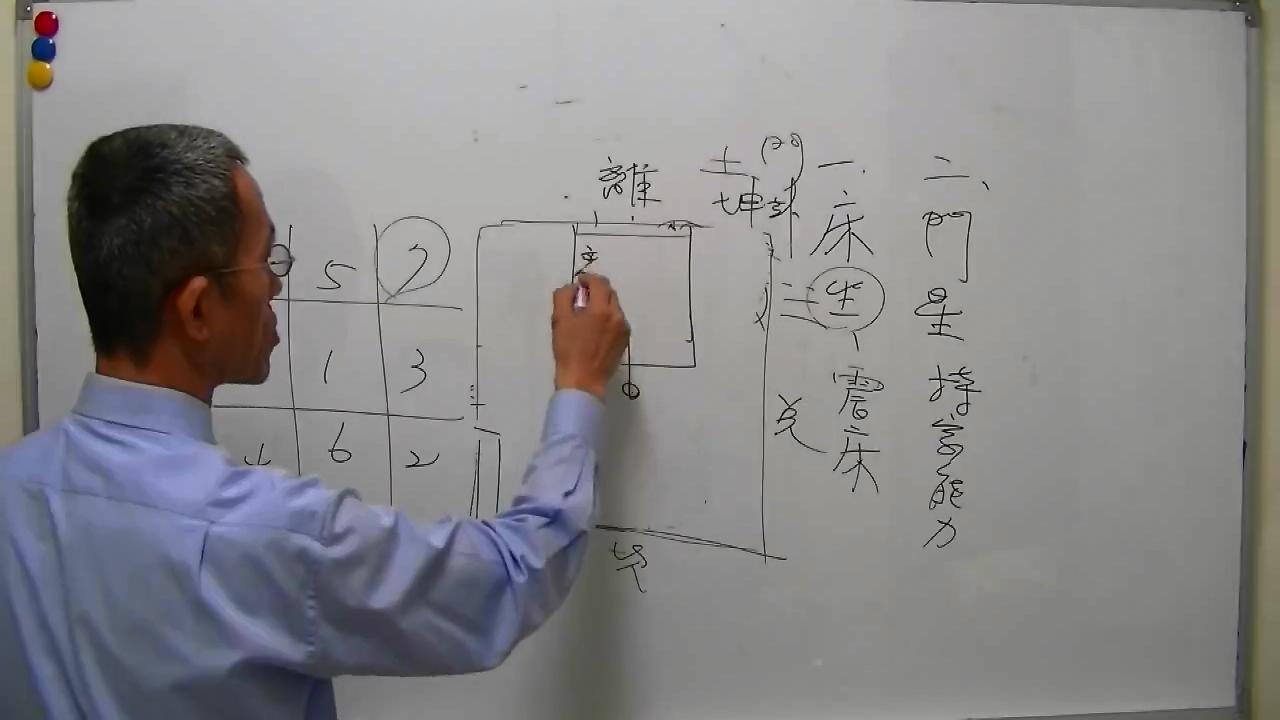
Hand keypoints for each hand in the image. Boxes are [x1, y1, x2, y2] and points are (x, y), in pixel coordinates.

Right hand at [551, 273, 629, 400]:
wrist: (583, 381)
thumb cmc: (569, 350)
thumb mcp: (559, 320)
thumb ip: (564, 297)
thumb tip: (572, 288)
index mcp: (602, 309)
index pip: (600, 282)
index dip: (588, 279)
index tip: (579, 284)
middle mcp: (618, 316)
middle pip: (609, 293)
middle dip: (596, 291)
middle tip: (581, 299)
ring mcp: (624, 330)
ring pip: (614, 308)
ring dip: (602, 305)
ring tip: (586, 316)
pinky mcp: (624, 341)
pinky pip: (617, 322)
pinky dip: (607, 319)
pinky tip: (594, 330)